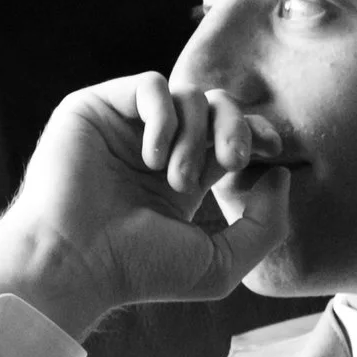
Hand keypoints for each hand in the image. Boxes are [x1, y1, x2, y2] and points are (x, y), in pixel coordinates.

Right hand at [0, 74, 288, 336]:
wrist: (75, 264)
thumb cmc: (140, 271)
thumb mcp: (222, 263)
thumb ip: (267, 224)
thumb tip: (281, 174)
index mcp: (186, 177)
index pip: (233, 134)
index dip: (257, 133)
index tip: (270, 151)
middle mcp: (157, 147)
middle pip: (218, 106)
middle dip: (236, 128)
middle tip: (230, 162)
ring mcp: (126, 127)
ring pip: (189, 95)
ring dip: (195, 136)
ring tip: (175, 180)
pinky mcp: (96, 108)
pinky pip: (150, 85)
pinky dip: (163, 117)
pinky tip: (151, 157)